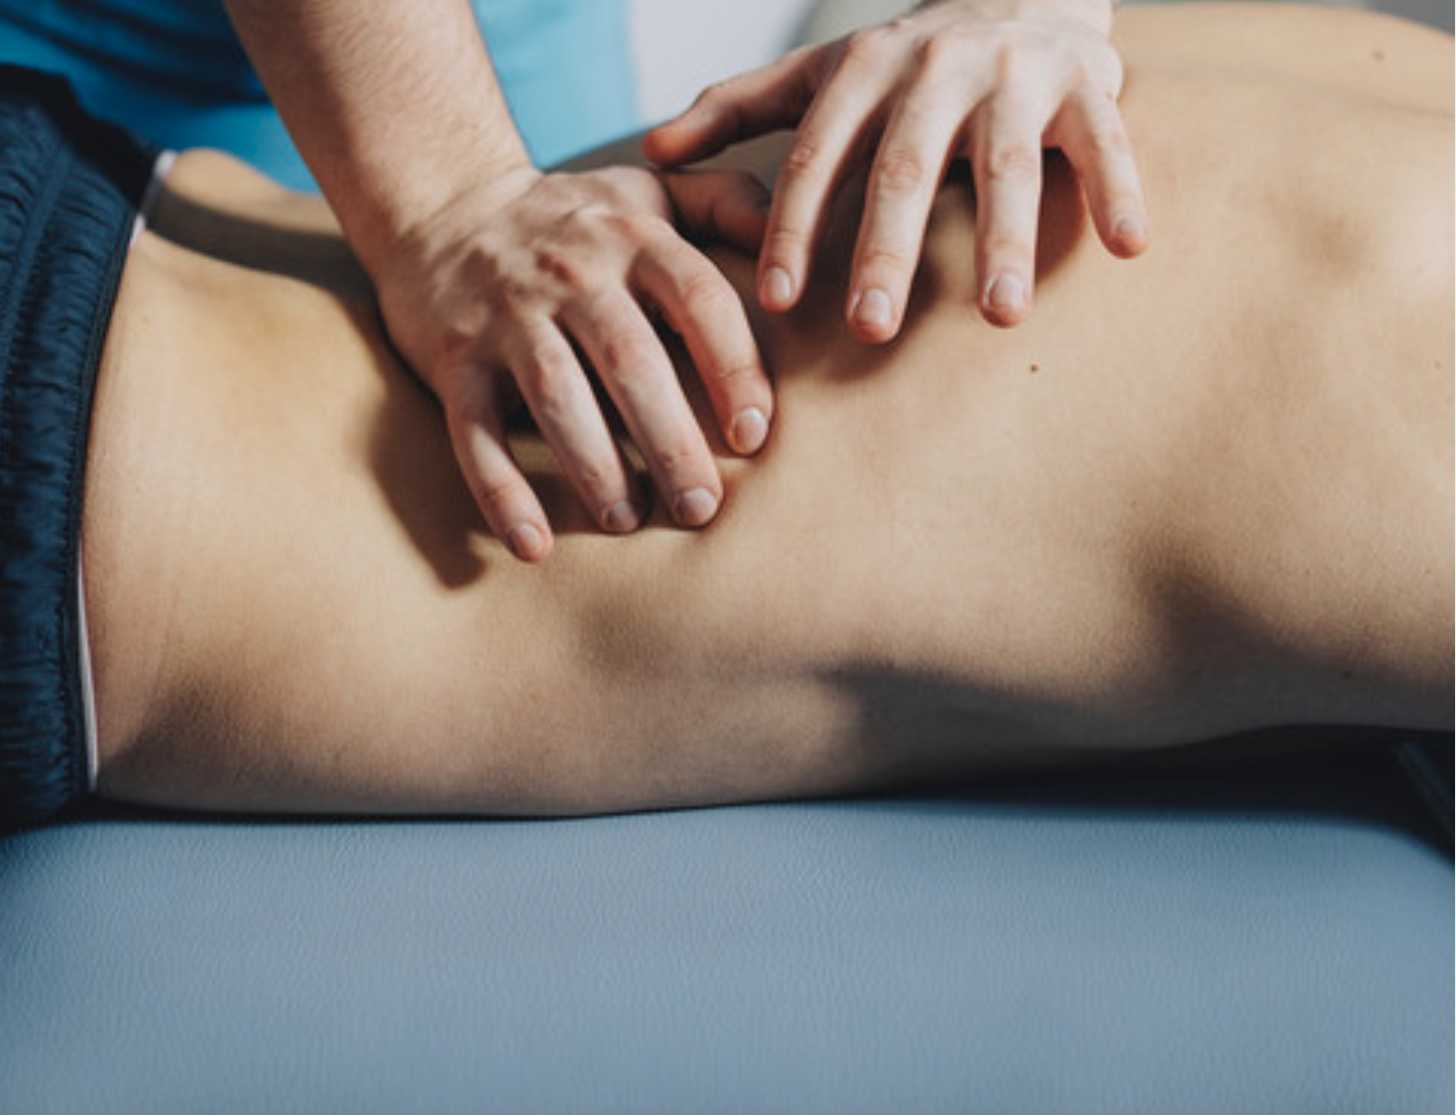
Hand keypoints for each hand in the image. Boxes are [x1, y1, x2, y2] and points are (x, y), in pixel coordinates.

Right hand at [373, 165, 773, 561]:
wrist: (438, 203)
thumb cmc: (572, 219)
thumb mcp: (648, 194)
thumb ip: (727, 203)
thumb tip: (805, 231)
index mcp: (633, 238)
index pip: (698, 297)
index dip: (732, 365)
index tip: (754, 434)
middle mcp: (571, 272)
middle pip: (630, 360)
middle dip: (671, 439)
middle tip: (702, 508)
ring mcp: (507, 316)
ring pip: (558, 396)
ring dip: (595, 467)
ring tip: (629, 521)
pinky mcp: (454, 359)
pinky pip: (475, 430)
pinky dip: (500, 490)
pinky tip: (533, 545)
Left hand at [644, 0, 1148, 339]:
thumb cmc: (905, 62)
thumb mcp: (820, 76)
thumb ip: (737, 110)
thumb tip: (649, 153)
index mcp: (862, 71)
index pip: (816, 157)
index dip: (793, 228)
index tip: (774, 303)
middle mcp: (935, 66)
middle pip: (904, 168)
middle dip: (886, 250)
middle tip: (869, 330)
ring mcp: (1013, 73)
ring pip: (1006, 162)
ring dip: (1005, 239)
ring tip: (1001, 317)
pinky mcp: (1088, 81)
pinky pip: (1107, 139)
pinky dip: (1120, 188)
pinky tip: (1131, 246)